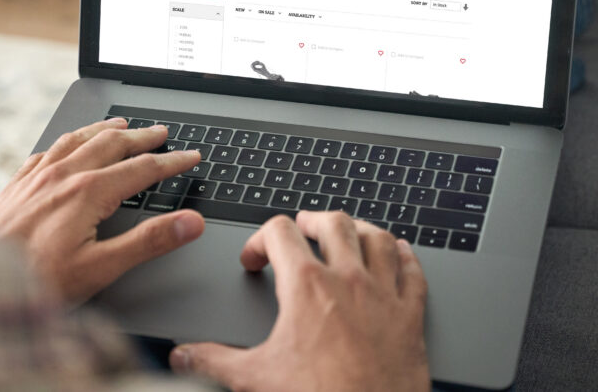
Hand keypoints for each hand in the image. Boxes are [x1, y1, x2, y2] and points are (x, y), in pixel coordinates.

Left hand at [0, 118, 204, 304]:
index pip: (142, 169)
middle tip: (162, 132)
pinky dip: (68, 141)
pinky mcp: (17, 186)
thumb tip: (189, 222)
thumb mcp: (101, 268)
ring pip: (78, 140)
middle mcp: (62, 176)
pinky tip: (67, 145)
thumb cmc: (36, 282)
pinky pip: (47, 150)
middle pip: (111, 144)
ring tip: (121, 124)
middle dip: (141, 136)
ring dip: (105, 129)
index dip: (172, 162)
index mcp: (88, 192)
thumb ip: (149, 242)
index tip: (192, 157)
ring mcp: (36, 178)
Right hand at [170, 211, 429, 391]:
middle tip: (302, 227)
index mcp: (307, 287)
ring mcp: (384, 295)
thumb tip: (184, 357)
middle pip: (334, 223)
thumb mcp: (255, 380)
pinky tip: (400, 255)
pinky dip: (405, 257)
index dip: (259, 240)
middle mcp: (348, 280)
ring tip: (349, 233)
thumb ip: (213, 362)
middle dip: (312, 221)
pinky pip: (413, 272)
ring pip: (377, 238)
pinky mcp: (411, 317)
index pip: (279, 232)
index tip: (254, 261)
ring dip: (360, 229)